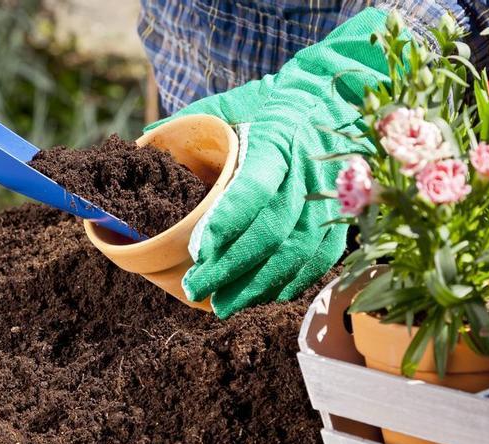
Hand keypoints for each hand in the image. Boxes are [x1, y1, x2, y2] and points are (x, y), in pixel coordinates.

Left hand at [147, 8, 391, 316]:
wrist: (338, 95)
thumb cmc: (277, 101)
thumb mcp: (236, 100)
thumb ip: (194, 122)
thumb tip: (145, 139)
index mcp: (277, 139)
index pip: (253, 188)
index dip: (227, 224)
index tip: (198, 251)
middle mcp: (307, 170)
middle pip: (272, 231)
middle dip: (232, 267)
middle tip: (197, 289)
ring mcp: (330, 195)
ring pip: (297, 252)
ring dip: (259, 284)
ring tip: (224, 303)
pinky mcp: (343, 213)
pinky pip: (321, 257)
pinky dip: (292, 281)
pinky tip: (265, 295)